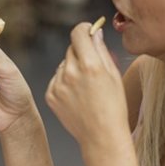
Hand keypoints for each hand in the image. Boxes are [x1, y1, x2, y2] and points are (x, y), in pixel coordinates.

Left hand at [45, 23, 127, 149]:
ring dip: (72, 69)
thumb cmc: (114, 106)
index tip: (88, 32)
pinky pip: (56, 79)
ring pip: (63, 65)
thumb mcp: (114, 75)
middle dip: (81, 53)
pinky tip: (76, 96)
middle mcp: (71, 72)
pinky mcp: (50, 95)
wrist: (101, 136)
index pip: (78, 33)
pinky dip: (64, 83)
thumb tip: (94, 32)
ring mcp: (58, 84)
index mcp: (90, 65)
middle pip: (71, 48)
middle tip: (92, 68)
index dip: (84, 29)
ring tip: (85, 88)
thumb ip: (102, 50)